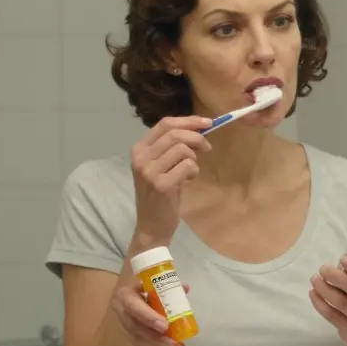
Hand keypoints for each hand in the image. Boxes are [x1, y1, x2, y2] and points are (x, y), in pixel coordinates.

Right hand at [109, 280, 188, 345]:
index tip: (165, 326)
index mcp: (124, 295)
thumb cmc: (141, 285)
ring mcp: (122, 325)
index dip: (148, 318)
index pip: (134, 308)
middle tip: (174, 343)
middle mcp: (120, 311)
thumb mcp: (151, 281)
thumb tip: (185, 288)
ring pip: (137, 340)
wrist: (127, 292)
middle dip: (157, 338)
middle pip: (136, 328)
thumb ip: (167, 285)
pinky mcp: (127, 335)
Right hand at [130, 116, 212, 245]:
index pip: (165, 124)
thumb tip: (199, 128)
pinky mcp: (161, 185)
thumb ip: (173, 147)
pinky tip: (187, 181)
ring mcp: (149, 171)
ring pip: (183, 149)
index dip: (188, 121)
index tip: (207, 123)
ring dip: (194, 159)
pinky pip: (188, 166)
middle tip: (207, 148)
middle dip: (197, 138)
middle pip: (175, 134)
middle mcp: (140, 158)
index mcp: (139, 149)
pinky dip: (194, 171)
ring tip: (189, 172)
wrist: (151, 225)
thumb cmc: (160, 194)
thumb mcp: (161, 166)